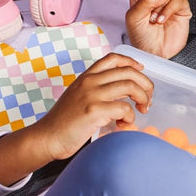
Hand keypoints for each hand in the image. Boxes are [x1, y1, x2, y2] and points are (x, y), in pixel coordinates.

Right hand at [33, 53, 153, 160]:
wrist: (48, 136)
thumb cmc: (64, 121)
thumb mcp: (78, 96)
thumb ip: (97, 89)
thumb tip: (124, 91)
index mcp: (86, 77)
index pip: (112, 58)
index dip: (131, 62)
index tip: (141, 71)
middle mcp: (89, 82)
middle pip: (128, 72)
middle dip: (145, 85)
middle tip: (147, 100)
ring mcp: (91, 95)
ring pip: (130, 87)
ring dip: (143, 99)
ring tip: (140, 111)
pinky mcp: (94, 111)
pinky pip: (124, 109)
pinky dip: (130, 118)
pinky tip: (123, 124)